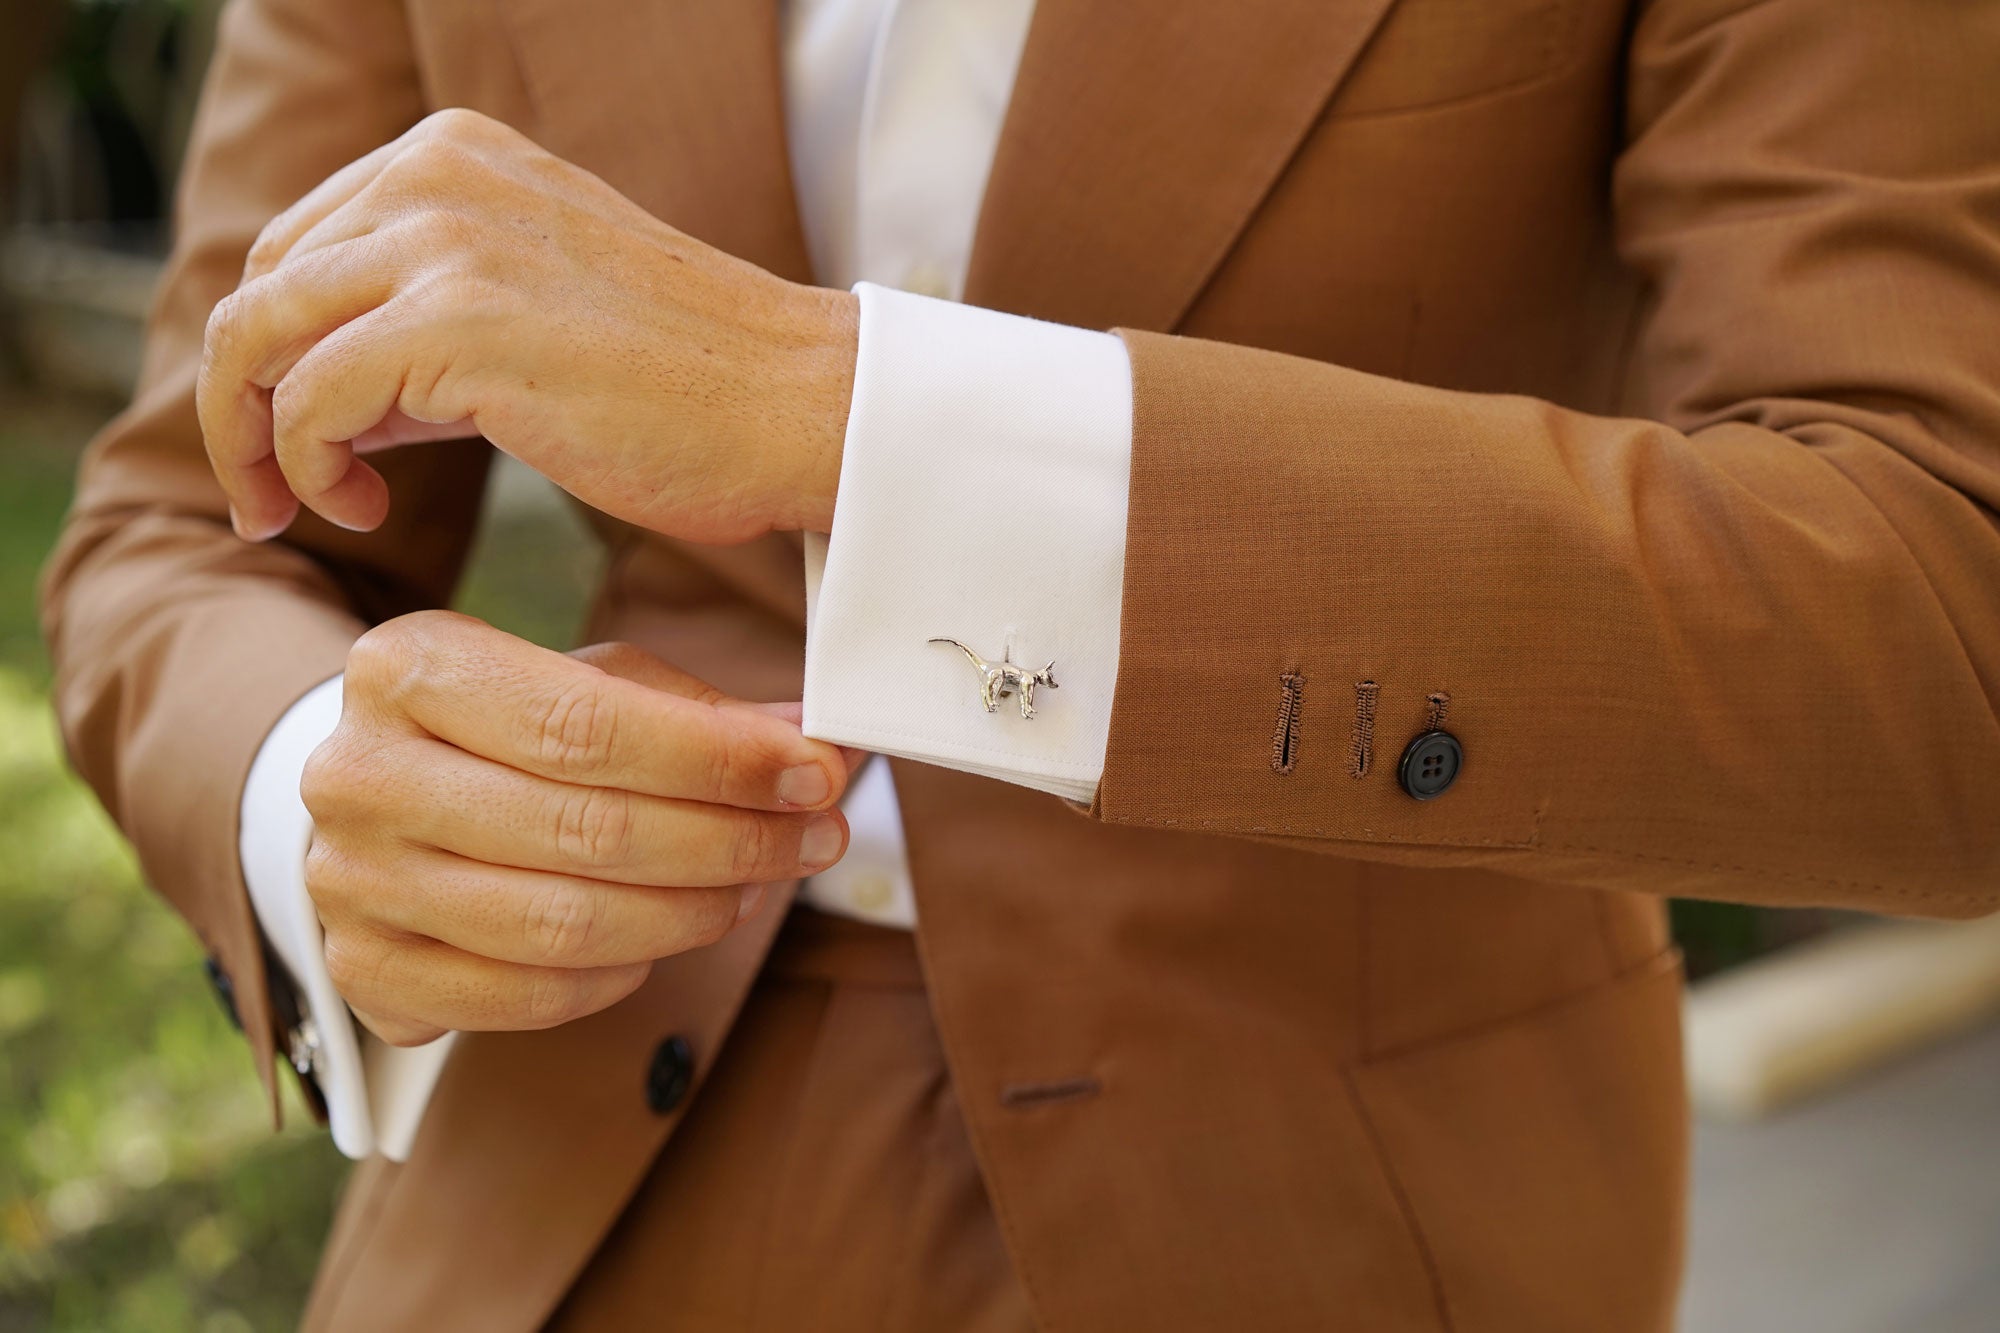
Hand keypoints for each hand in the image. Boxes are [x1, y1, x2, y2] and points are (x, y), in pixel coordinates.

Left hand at [198, 107, 855, 544]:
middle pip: (262, 289)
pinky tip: (365, 506)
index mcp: (454, 154)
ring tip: (305, 510)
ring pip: (257, 337)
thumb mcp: (535, 314)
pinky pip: (310, 400)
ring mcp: (444, 238)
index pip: (296, 249)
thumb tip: (318, 397)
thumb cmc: (693, 386)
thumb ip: (425, 326)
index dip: (275, 356)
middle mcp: (435, 172)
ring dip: (255, 442)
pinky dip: (309, 469)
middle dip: (245, 404)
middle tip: (278, 498)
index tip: (301, 446)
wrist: (800, 407)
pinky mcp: (456, 321)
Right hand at [300, 611, 856, 1045]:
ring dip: (690, 913)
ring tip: (754, 886)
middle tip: (816, 836)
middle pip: (585, 829)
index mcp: (410, 666)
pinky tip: (660, 940)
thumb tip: (820, 744)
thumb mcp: (585, 680)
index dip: (719, 759)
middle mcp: (359, 773)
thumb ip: (698, 710)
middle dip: (730, 839)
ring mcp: (351, 881)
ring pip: (562, 924)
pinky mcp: (366, 971)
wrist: (377, 796)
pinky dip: (618, 974)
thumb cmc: (503, 727)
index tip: (816, 773)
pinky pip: (528, 995)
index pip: (588, 725)